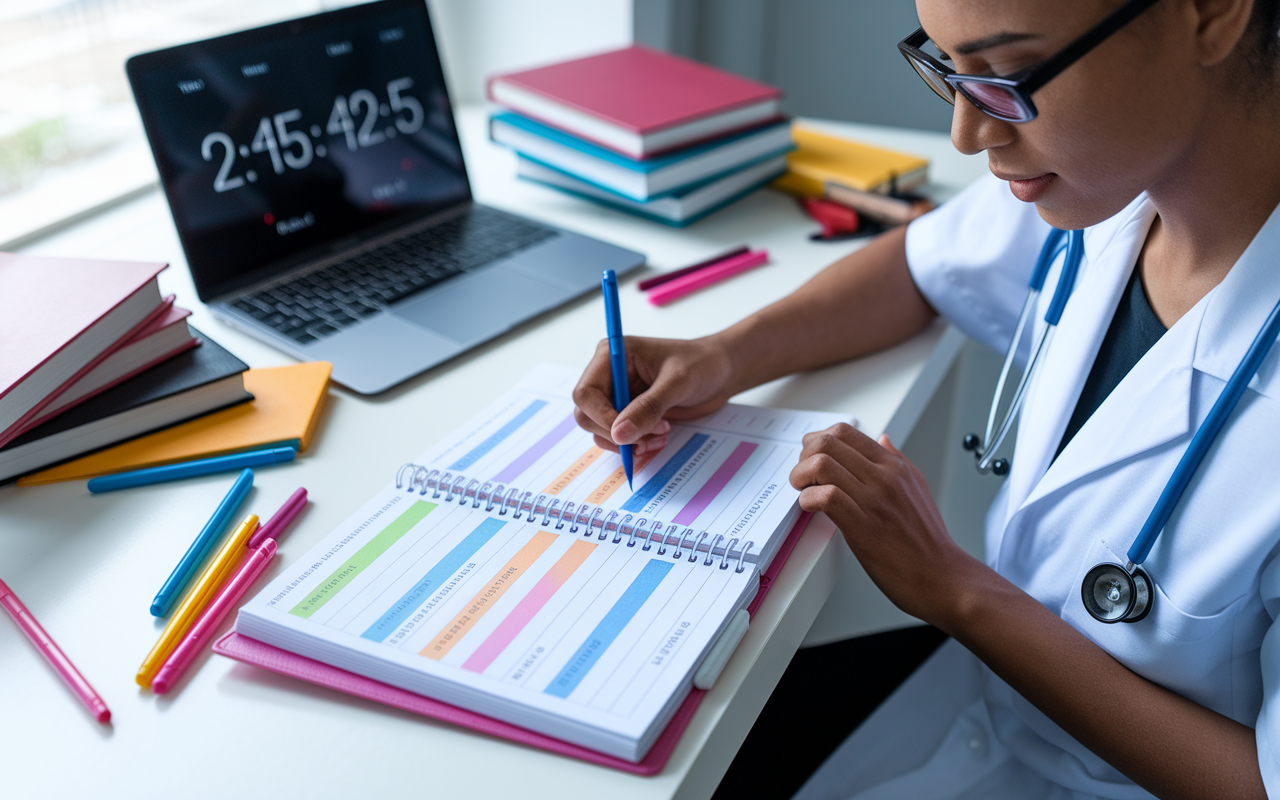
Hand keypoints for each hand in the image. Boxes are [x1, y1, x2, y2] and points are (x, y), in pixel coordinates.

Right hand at [573, 335, 735, 456]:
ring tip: (660, 437)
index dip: (602, 418)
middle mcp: (609, 376)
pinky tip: (658, 439)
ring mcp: (618, 396)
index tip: (628, 434)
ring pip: (601, 431)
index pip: (586, 393)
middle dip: (617, 433)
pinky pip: (618, 438)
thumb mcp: (677, 382)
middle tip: (650, 437)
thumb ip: (648, 407)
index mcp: (612, 356)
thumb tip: (619, 433)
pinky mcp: (628, 413)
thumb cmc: (701, 364)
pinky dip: (634, 445)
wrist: (719, 371)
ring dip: (628, 443)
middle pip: (587, 416)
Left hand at [789, 423, 984, 625]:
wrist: (943, 577)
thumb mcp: (918, 488)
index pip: (845, 432)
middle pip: (828, 442)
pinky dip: (808, 499)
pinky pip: (827, 497)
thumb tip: (883, 439)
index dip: (818, 441)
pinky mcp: (864, 527)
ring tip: (804, 492)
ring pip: (822, 465)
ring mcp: (874, 500)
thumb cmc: (928, 540)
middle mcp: (885, 477)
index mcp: (894, 466)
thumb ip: (897, 460)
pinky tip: (811, 508)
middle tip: (803, 476)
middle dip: (804, 456)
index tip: (812, 458)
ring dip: (801, 476)